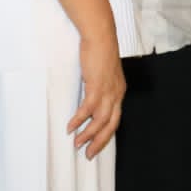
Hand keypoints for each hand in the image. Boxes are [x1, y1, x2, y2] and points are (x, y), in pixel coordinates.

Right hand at [69, 32, 124, 158]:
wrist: (101, 37)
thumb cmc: (101, 53)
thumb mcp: (104, 74)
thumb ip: (101, 87)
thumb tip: (91, 99)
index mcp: (119, 92)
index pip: (115, 120)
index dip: (106, 135)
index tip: (96, 146)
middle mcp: (117, 94)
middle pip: (110, 125)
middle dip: (99, 141)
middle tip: (88, 154)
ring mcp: (108, 91)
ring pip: (100, 120)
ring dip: (88, 134)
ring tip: (77, 143)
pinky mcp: (97, 86)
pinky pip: (88, 109)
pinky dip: (79, 119)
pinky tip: (71, 127)